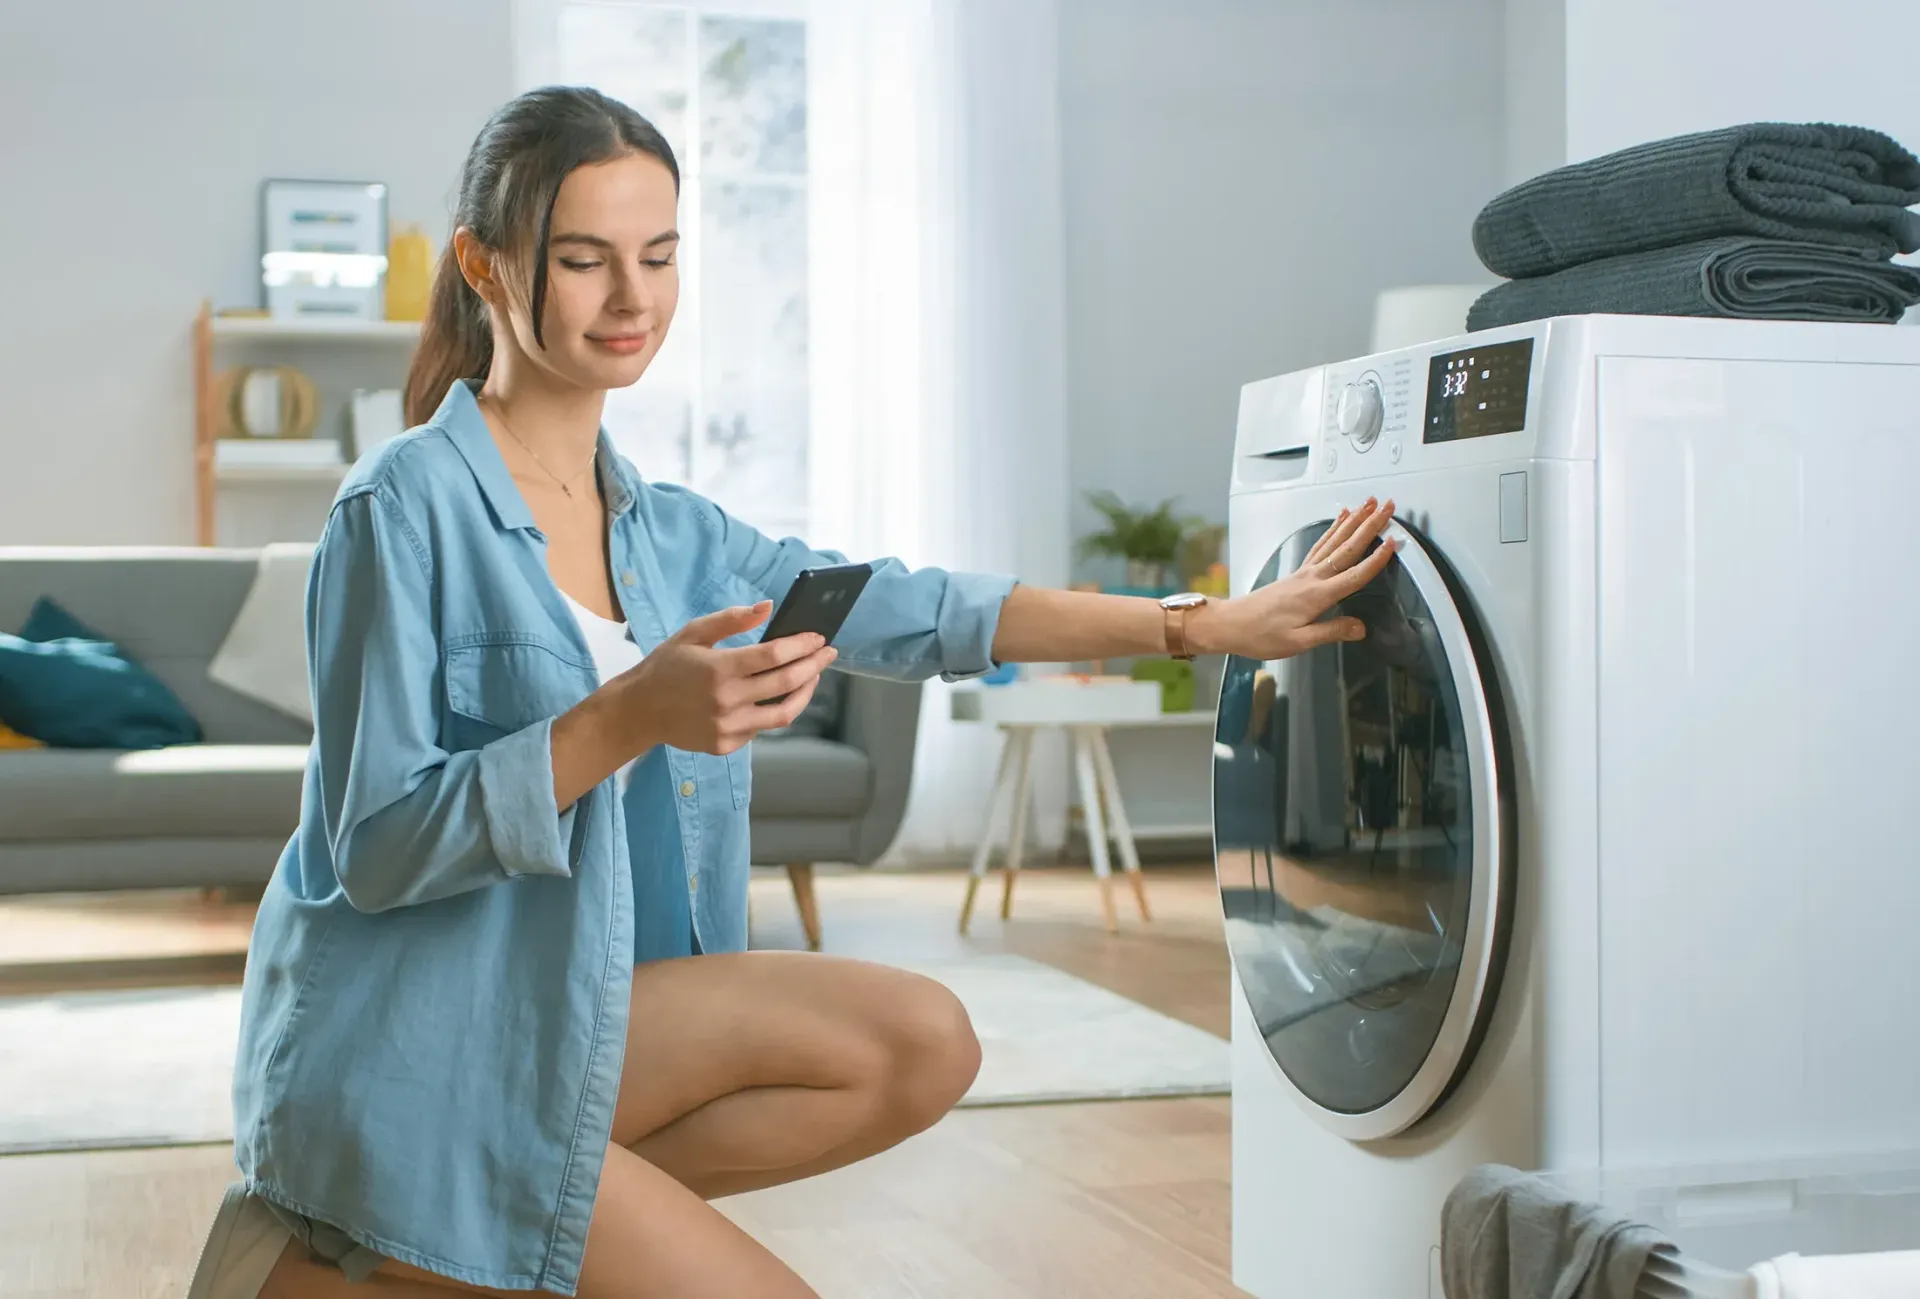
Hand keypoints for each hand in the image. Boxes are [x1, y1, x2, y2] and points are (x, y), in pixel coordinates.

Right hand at [613, 602, 837, 754]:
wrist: (639, 711)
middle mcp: (727, 700)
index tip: (818, 637)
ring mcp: (728, 726)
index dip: (802, 644)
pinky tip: (779, 695)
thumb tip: (768, 607)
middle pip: (786, 683)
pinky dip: (775, 709)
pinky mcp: (726, 744)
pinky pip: (762, 727)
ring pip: (783, 713)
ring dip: (804, 692)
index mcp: (719, 669)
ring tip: (813, 676)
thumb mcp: (693, 633)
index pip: (774, 655)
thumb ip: (732, 620)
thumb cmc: (666, 666)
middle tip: (828, 653)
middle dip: (814, 665)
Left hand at [1192, 499, 1400, 659]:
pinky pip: (1321, 545)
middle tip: (1388, 506)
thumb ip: (1331, 631)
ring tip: (1369, 504)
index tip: (1394, 542)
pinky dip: (1333, 529)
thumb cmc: (1260, 635)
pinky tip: (1341, 518)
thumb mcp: (1299, 642)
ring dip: (1355, 521)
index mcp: (1316, 595)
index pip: (1354, 575)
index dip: (1376, 559)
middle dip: (1370, 525)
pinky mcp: (1297, 572)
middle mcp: (1312, 578)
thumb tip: (1360, 628)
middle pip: (1348, 548)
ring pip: (1335, 541)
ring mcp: (1304, 572)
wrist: (1231, 624)